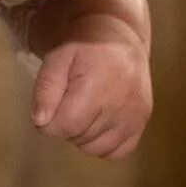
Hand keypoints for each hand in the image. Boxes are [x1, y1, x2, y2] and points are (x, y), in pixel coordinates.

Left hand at [26, 0, 152, 158]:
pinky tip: (99, 123)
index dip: (49, 123)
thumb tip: (41, 121)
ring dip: (83, 136)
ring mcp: (136, 115)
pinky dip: (104, 144)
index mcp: (96, 86)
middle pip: (79, 137)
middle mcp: (121, 104)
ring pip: (97, 149)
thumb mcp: (57, 58)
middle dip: (66, 126)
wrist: (119, 35)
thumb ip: (46, 89)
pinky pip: (119, 151)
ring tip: (84, 110)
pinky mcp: (143, 121)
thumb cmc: (83, 45)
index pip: (66, 126)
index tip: (48, 109)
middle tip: (68, 102)